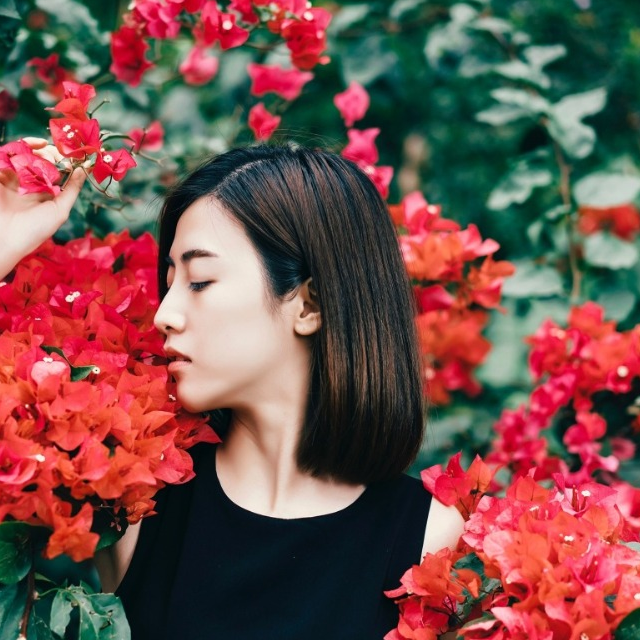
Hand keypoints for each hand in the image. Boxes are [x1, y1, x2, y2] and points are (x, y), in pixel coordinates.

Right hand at [0, 138, 86, 279]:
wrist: (4, 238)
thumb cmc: (35, 230)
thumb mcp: (60, 211)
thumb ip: (72, 190)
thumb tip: (85, 170)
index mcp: (43, 194)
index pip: (54, 172)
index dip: (64, 162)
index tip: (75, 156)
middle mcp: (27, 185)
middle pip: (40, 160)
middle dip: (51, 154)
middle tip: (58, 152)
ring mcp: (12, 178)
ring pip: (24, 154)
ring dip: (37, 148)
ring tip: (47, 147)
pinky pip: (8, 154)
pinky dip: (21, 145)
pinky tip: (34, 144)